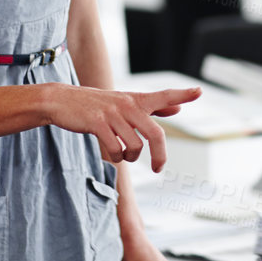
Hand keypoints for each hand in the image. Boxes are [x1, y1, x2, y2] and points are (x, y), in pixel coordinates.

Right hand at [49, 85, 199, 171]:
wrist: (62, 101)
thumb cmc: (97, 104)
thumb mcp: (125, 102)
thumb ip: (153, 107)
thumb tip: (178, 109)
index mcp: (136, 100)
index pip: (164, 96)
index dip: (182, 95)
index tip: (199, 91)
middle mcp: (128, 105)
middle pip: (155, 134)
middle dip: (160, 156)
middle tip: (158, 169)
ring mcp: (113, 114)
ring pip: (134, 147)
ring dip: (129, 157)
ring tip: (122, 154)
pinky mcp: (97, 124)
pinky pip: (115, 150)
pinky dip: (115, 157)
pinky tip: (111, 153)